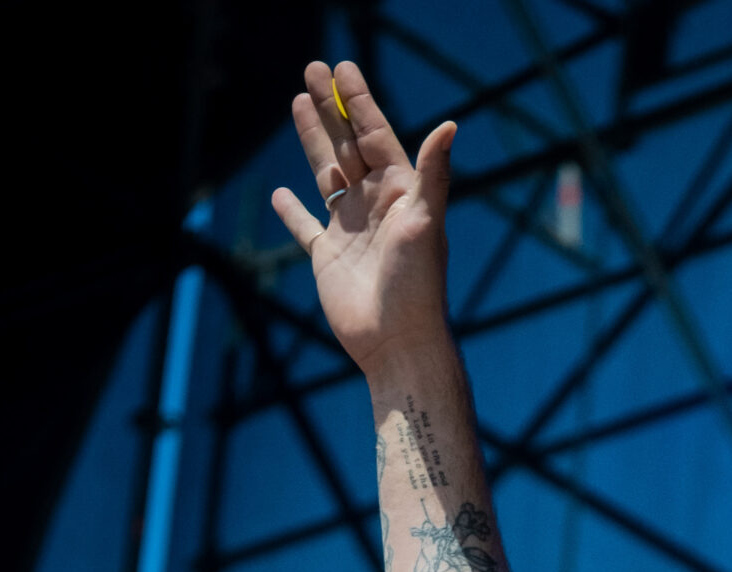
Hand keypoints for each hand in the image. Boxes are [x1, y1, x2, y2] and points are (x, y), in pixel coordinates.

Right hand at [271, 60, 454, 371]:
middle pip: (348, 145)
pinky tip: (282, 194)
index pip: (376, 135)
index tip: (343, 67)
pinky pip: (306, 227)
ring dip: (313, 140)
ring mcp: (351, 230)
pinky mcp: (329, 257)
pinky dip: (293, 212)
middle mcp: (376, 207)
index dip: (359, 102)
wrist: (399, 344)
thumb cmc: (417, 285)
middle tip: (312, 67)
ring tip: (297, 102)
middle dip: (331, 108)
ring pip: (327, 173)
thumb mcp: (426, 222)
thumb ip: (433, 173)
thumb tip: (449, 124)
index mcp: (401, 194)